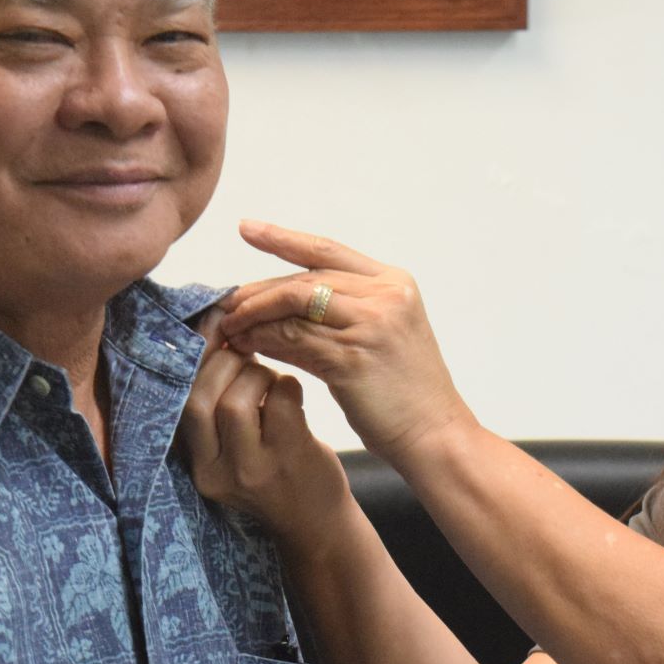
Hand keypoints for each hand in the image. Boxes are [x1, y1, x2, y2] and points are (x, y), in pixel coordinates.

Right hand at [184, 309, 352, 549]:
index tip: (212, 326)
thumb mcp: (235, 446)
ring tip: (270, 381)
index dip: (194, 358)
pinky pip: (280, 401)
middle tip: (246, 351)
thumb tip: (216, 325)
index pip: (180, 403)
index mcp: (198, 464)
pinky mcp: (289, 460)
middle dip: (223, 364)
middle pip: (200, 399)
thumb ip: (218, 401)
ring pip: (236, 400)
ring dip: (257, 376)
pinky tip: (292, 396)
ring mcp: (252, 469)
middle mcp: (217, 471)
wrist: (318, 523)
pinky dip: (287, 386)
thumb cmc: (274, 470)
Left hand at [217, 221, 476, 465]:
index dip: (283, 238)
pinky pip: (293, 339)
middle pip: (304, 278)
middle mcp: (385, 296)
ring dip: (254, 315)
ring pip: (294, 304)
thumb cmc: (407, 392)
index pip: (327, 250)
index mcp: (395, 283)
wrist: (437, 435)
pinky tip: (246, 347)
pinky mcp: (352, 358)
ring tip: (229, 328)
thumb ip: (344, 311)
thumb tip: (279, 302)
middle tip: (225, 304)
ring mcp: (371, 325)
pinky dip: (263, 341)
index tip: (246, 228)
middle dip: (258, 291)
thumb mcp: (382, 336)